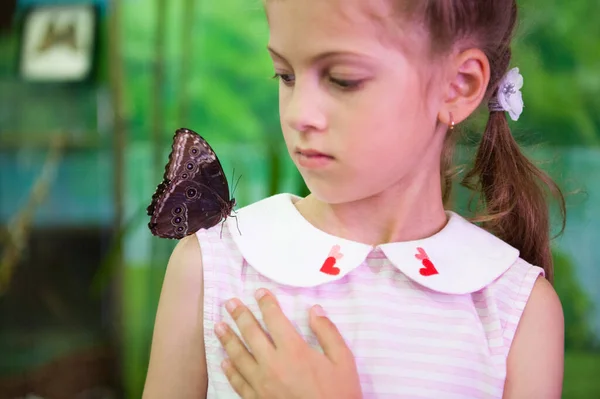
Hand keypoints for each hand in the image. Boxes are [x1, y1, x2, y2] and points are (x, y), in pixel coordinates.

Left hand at [215, 288, 361, 398]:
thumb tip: (315, 310)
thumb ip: (328, 333)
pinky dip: (230, 370)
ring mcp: (262, 384)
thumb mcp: (343, 361)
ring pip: (239, 356)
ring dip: (227, 339)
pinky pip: (238, 382)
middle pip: (251, 333)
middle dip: (240, 315)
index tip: (259, 292)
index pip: (275, 319)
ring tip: (218, 326)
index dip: (266, 303)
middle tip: (230, 303)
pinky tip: (224, 361)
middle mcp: (273, 364)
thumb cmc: (339, 394)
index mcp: (294, 350)